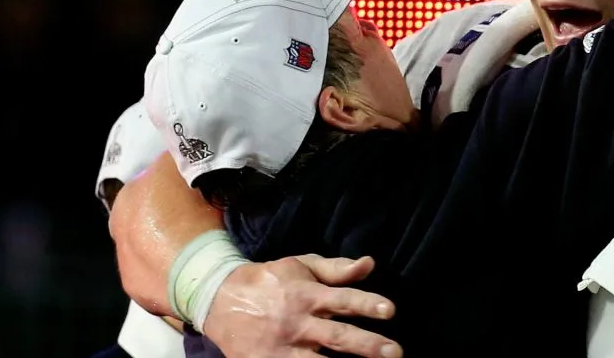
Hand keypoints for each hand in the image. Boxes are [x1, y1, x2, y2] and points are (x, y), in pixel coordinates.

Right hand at [202, 255, 401, 357]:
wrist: (218, 298)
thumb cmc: (269, 280)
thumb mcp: (301, 266)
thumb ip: (337, 268)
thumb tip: (370, 263)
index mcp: (308, 294)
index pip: (344, 298)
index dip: (367, 304)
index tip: (390, 310)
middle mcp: (298, 322)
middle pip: (338, 335)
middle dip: (368, 345)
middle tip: (395, 353)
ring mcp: (283, 347)